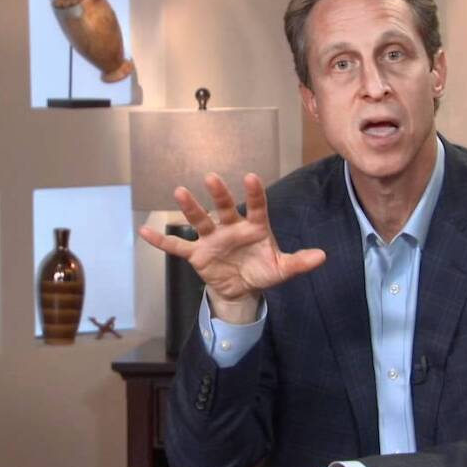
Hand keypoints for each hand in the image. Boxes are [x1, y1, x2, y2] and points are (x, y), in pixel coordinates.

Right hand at [139, 173, 325, 323]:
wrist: (242, 289)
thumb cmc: (263, 271)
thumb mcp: (283, 269)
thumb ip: (300, 261)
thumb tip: (323, 256)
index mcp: (255, 227)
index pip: (257, 206)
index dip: (254, 193)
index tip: (251, 177)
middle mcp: (231, 227)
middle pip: (224, 207)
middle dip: (219, 194)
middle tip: (212, 178)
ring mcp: (212, 239)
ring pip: (199, 221)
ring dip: (190, 208)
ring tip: (179, 192)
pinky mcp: (197, 254)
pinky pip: (177, 247)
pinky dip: (161, 241)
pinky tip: (144, 231)